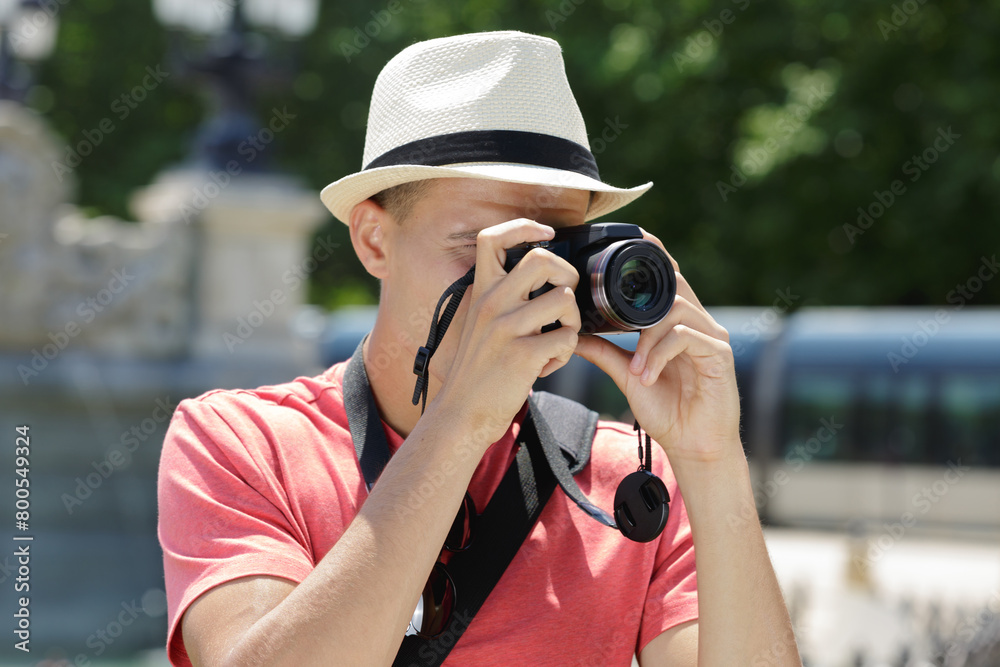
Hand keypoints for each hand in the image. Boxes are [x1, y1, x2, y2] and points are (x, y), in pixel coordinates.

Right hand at [431, 219, 581, 445]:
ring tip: (556, 341)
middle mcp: (491, 303)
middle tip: (562, 300)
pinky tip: (547, 365)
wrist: (461, 413)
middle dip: (566, 276)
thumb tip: (543, 279)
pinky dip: (565, 354)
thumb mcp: (481, 323)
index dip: (523, 227)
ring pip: (564, 299)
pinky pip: (568, 338)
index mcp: (480, 292)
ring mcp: (506, 327)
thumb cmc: (478, 371)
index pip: (493, 237)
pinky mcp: (522, 354)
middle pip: (543, 259)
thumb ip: (503, 299)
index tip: (545, 234)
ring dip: (571, 322)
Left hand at [574, 232, 740, 464]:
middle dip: (643, 289)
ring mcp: (712, 336)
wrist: (693, 446)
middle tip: (613, 300)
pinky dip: (660, 353)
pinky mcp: (720, 353)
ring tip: (635, 369)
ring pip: (674, 310)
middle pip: (673, 285)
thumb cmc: (666, 410)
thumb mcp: (627, 375)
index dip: (653, 255)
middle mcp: (698, 323)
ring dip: (646, 339)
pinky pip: (685, 337)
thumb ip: (603, 352)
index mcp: (678, 323)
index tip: (631, 240)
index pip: (668, 278)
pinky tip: (648, 375)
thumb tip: (572, 333)